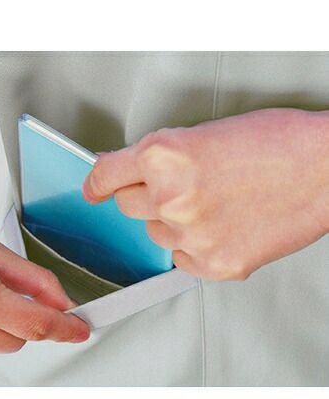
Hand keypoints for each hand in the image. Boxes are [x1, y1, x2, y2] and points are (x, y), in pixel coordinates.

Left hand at [83, 109, 328, 280]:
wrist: (327, 169)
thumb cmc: (275, 144)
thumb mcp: (202, 134)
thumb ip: (155, 157)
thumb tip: (122, 171)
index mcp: (165, 157)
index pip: (106, 176)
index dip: (97, 182)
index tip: (93, 190)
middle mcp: (172, 198)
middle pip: (127, 207)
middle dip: (145, 196)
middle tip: (180, 187)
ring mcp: (193, 235)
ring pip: (154, 233)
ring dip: (171, 221)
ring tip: (212, 203)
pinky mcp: (215, 264)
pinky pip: (180, 257)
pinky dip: (193, 244)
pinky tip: (222, 225)